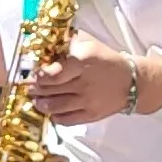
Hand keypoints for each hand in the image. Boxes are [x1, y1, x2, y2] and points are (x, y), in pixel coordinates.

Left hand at [31, 34, 161, 124]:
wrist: (132, 81)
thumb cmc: (106, 60)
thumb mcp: (89, 43)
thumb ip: (67, 42)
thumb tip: (44, 43)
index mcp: (83, 61)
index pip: (54, 73)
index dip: (39, 75)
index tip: (34, 74)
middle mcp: (85, 82)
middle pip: (51, 89)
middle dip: (35, 89)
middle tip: (29, 87)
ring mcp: (88, 101)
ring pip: (55, 106)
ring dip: (41, 104)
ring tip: (36, 99)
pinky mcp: (91, 115)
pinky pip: (66, 119)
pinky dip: (54, 116)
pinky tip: (50, 111)